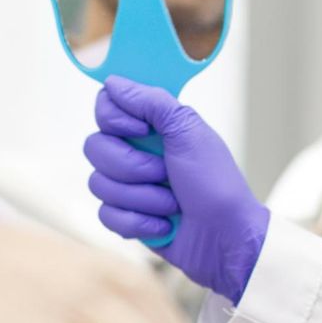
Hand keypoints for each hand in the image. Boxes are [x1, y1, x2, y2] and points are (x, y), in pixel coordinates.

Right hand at [84, 76, 270, 303]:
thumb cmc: (217, 185)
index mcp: (153, 127)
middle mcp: (136, 152)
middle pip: (95, 147)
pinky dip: (138, 223)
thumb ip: (153, 103)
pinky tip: (164, 225)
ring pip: (99, 184)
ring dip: (142, 198)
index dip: (115, 119)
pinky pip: (106, 215)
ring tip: (172, 204)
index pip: (106, 108)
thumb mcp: (191, 134)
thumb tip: (114, 83)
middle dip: (132, 167)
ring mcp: (130, 185)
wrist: (226, 239)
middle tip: (165, 173)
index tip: (142, 130)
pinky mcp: (127, 217)